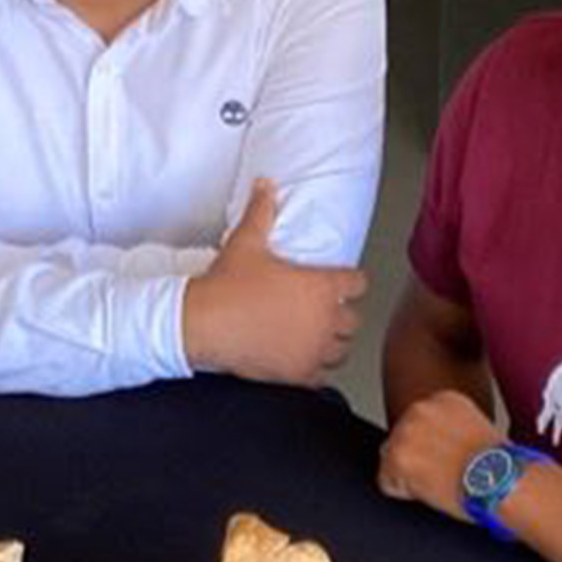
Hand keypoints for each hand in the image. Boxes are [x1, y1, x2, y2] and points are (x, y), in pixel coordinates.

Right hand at [182, 179, 367, 385]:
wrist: (203, 324)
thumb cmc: (227, 286)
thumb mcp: (246, 242)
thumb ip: (261, 211)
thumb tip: (265, 185)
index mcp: (321, 287)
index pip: (358, 283)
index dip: (348, 281)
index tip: (339, 283)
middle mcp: (325, 320)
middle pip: (353, 320)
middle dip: (341, 315)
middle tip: (323, 312)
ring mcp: (313, 349)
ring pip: (341, 350)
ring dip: (332, 343)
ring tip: (315, 337)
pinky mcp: (299, 374)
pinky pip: (323, 375)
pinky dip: (315, 369)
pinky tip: (301, 359)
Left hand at [377, 389, 502, 520]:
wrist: (506, 481)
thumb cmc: (502, 466)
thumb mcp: (477, 429)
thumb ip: (451, 428)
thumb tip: (439, 444)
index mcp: (442, 399)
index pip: (417, 424)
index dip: (431, 449)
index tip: (446, 459)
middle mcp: (420, 409)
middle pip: (400, 440)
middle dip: (416, 459)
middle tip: (444, 474)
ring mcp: (406, 434)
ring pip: (391, 461)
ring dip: (410, 476)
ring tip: (442, 482)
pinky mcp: (397, 460)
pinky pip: (387, 483)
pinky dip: (404, 493)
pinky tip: (432, 491)